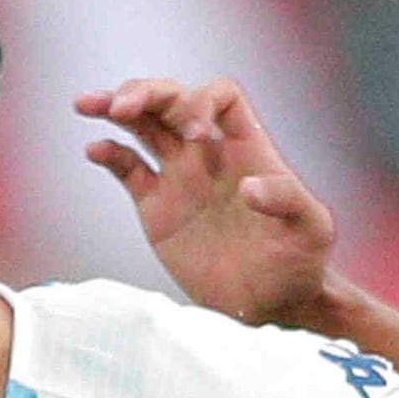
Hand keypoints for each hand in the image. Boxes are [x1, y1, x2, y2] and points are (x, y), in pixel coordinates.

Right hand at [76, 75, 338, 325]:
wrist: (273, 304)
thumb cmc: (301, 263)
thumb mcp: (311, 229)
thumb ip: (287, 200)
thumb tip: (248, 187)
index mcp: (247, 146)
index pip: (221, 95)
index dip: (201, 99)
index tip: (192, 129)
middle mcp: (209, 153)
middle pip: (172, 98)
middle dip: (144, 93)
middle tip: (120, 106)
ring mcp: (180, 177)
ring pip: (143, 125)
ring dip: (115, 108)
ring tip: (87, 104)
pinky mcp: (157, 206)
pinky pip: (128, 168)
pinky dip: (110, 154)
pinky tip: (95, 150)